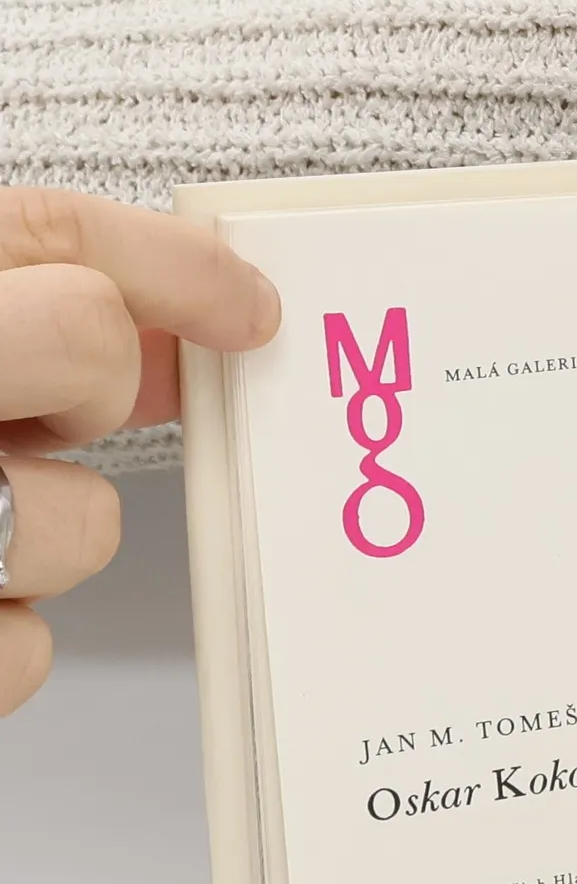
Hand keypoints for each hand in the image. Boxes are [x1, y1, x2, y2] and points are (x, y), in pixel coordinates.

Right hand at [0, 190, 279, 714]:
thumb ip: (14, 305)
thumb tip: (175, 338)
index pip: (45, 235)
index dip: (167, 261)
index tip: (245, 304)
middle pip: (81, 338)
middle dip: (90, 377)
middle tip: (43, 408)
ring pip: (80, 520)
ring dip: (45, 531)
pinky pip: (27, 648)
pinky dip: (6, 635)